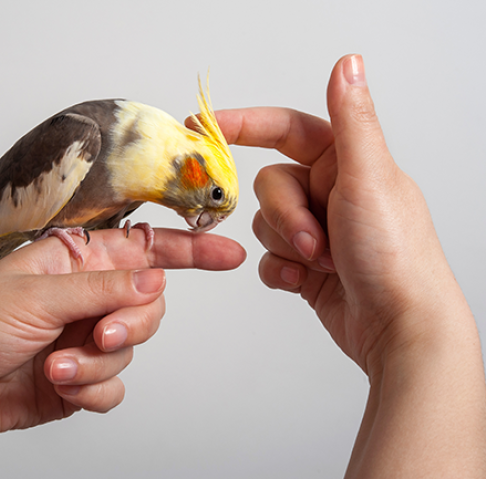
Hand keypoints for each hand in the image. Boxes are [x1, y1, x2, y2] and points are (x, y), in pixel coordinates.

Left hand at [0, 227, 244, 476]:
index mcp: (76, 260)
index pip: (144, 247)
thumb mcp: (38, 294)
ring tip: (59, 363)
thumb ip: (104, 287)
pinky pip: (116, 382)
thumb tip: (155, 281)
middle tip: (101, 331)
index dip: (189, 249)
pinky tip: (60, 383)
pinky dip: (92, 387)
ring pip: (132, 346)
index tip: (226, 254)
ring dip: (99, 359)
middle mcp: (87, 295)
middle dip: (131, 322)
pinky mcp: (82, 376)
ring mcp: (86, 336)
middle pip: (148, 303)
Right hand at [211, 55, 485, 477]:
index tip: (206, 126)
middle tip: (313, 240)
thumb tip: (347, 64)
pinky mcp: (305, 265)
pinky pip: (267, 259)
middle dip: (285, 215)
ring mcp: (316, 230)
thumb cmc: (395, 254)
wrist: (398, 327)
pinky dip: (281, 271)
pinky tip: (304, 281)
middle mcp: (329, 192)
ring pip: (264, 223)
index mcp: (347, 163)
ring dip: (285, 245)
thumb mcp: (369, 178)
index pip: (286, 128)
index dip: (246, 124)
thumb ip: (351, 121)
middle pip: (270, 184)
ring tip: (319, 263)